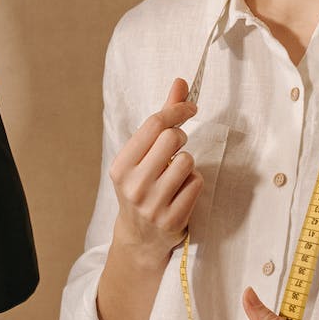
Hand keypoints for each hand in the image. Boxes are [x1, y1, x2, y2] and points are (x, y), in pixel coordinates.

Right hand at [108, 78, 201, 263]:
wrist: (140, 237)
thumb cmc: (143, 185)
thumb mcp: (142, 154)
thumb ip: (163, 117)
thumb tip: (181, 82)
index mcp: (121, 166)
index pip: (154, 124)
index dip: (177, 110)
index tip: (190, 108)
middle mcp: (133, 185)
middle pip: (172, 139)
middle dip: (181, 138)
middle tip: (177, 147)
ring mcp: (152, 204)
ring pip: (187, 161)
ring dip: (188, 163)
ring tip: (176, 174)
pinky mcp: (172, 219)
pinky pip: (197, 183)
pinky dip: (194, 183)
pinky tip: (182, 191)